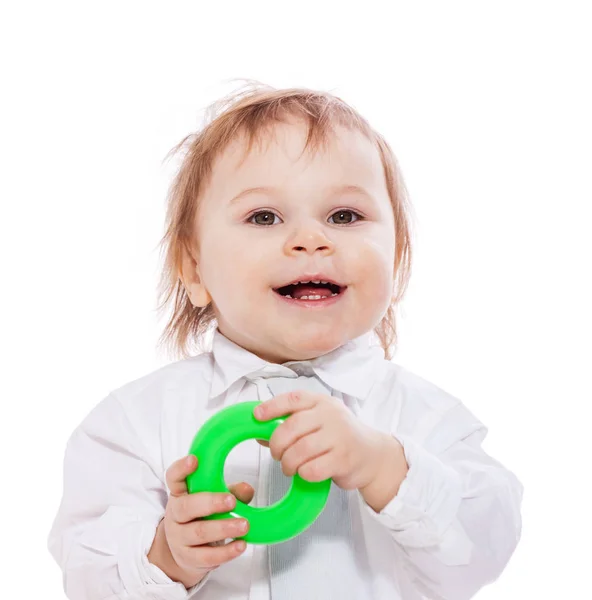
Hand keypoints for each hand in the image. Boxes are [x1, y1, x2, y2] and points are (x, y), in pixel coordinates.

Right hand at [147, 455, 252, 588]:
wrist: (186, 551)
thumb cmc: (202, 517)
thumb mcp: (215, 500)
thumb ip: (232, 492)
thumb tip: (247, 488)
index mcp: (180, 493)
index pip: (174, 477)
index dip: (181, 468)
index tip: (194, 460)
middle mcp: (175, 514)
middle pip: (186, 507)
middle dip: (210, 503)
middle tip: (231, 500)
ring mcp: (179, 538)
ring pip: (198, 532)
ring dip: (223, 528)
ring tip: (244, 525)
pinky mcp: (188, 558)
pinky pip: (206, 556)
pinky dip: (225, 552)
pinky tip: (240, 545)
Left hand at [254, 390, 387, 490]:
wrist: (374, 455)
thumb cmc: (340, 438)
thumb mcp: (319, 423)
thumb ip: (293, 425)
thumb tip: (260, 433)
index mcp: (322, 402)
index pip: (293, 399)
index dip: (272, 407)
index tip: (257, 416)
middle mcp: (331, 415)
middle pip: (291, 427)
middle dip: (277, 444)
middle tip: (276, 454)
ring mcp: (339, 437)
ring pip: (299, 450)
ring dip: (288, 462)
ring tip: (289, 467)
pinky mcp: (343, 459)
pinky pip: (312, 469)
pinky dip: (303, 474)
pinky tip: (306, 473)